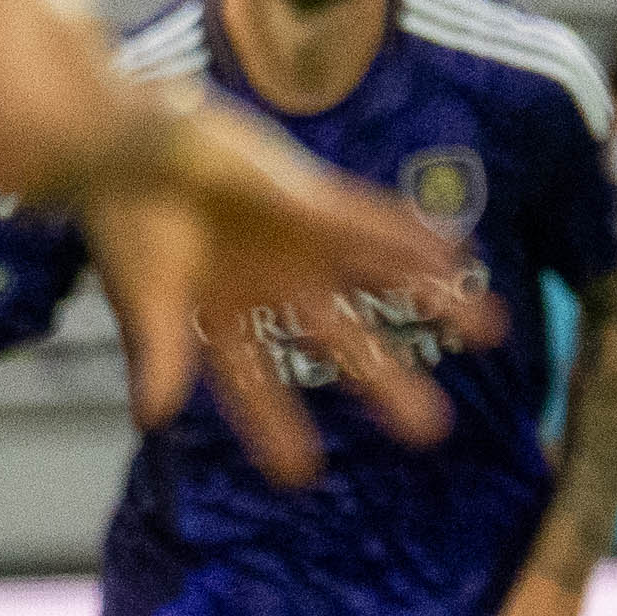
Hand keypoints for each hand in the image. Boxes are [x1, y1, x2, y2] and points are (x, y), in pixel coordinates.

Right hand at [82, 99, 488, 484]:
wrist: (125, 139)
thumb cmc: (124, 218)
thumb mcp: (144, 293)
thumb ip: (159, 353)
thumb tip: (152, 420)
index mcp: (219, 318)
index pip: (255, 386)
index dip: (275, 429)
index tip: (299, 476)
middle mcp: (271, 287)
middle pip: (342, 345)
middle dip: (388, 385)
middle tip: (432, 431)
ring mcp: (297, 244)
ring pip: (380, 281)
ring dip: (434, 302)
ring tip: (493, 330)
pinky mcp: (312, 198)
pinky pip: (374, 221)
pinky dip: (414, 236)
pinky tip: (459, 253)